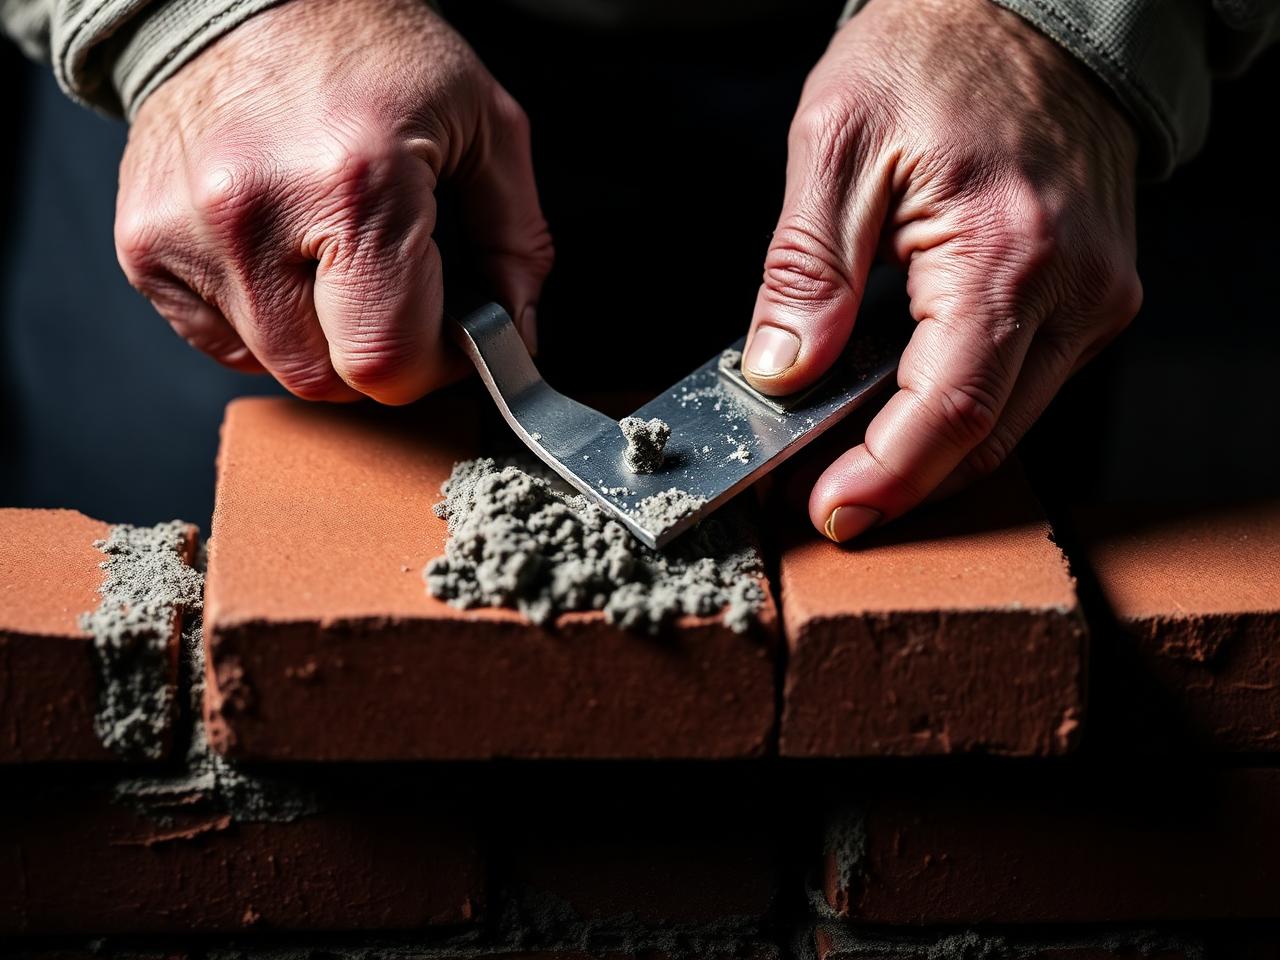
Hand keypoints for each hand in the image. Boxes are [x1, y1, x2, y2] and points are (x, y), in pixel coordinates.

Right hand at [116, 0, 551, 402]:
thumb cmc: (369, 48)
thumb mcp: (483, 123)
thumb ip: (516, 243)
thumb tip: (513, 334)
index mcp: (355, 185)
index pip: (387, 362)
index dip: (432, 365)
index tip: (448, 334)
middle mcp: (256, 215)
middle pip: (328, 379)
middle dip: (378, 351)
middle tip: (397, 295)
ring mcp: (187, 234)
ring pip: (276, 366)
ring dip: (321, 339)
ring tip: (336, 262)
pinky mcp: (145, 245)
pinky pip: (222, 343)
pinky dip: (265, 323)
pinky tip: (284, 258)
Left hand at [742, 0, 1140, 540]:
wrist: (1031, 12)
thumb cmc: (937, 55)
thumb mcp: (839, 144)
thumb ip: (806, 270)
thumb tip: (782, 374)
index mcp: (1008, 251)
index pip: (949, 410)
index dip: (886, 478)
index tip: (830, 512)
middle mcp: (1073, 287)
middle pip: (984, 436)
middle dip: (898, 482)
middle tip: (820, 497)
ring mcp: (1094, 297)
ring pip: (1007, 421)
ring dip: (925, 452)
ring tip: (844, 455)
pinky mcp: (1092, 297)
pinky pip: (1023, 383)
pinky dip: (956, 408)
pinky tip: (895, 405)